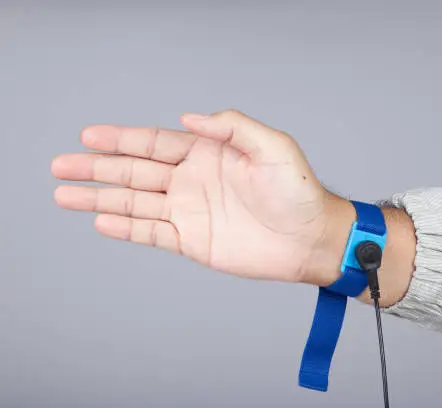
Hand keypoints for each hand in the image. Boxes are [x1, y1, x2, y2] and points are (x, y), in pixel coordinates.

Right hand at [52, 110, 353, 285]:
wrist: (310, 238)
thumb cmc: (297, 191)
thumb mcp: (272, 146)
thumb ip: (231, 127)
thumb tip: (188, 119)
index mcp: (207, 154)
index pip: (155, 144)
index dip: (121, 139)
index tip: (88, 136)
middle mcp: (192, 181)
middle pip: (134, 171)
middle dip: (97, 167)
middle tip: (61, 164)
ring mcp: (190, 211)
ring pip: (135, 202)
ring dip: (100, 197)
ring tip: (65, 194)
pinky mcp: (193, 240)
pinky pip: (152, 233)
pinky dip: (126, 227)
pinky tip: (101, 220)